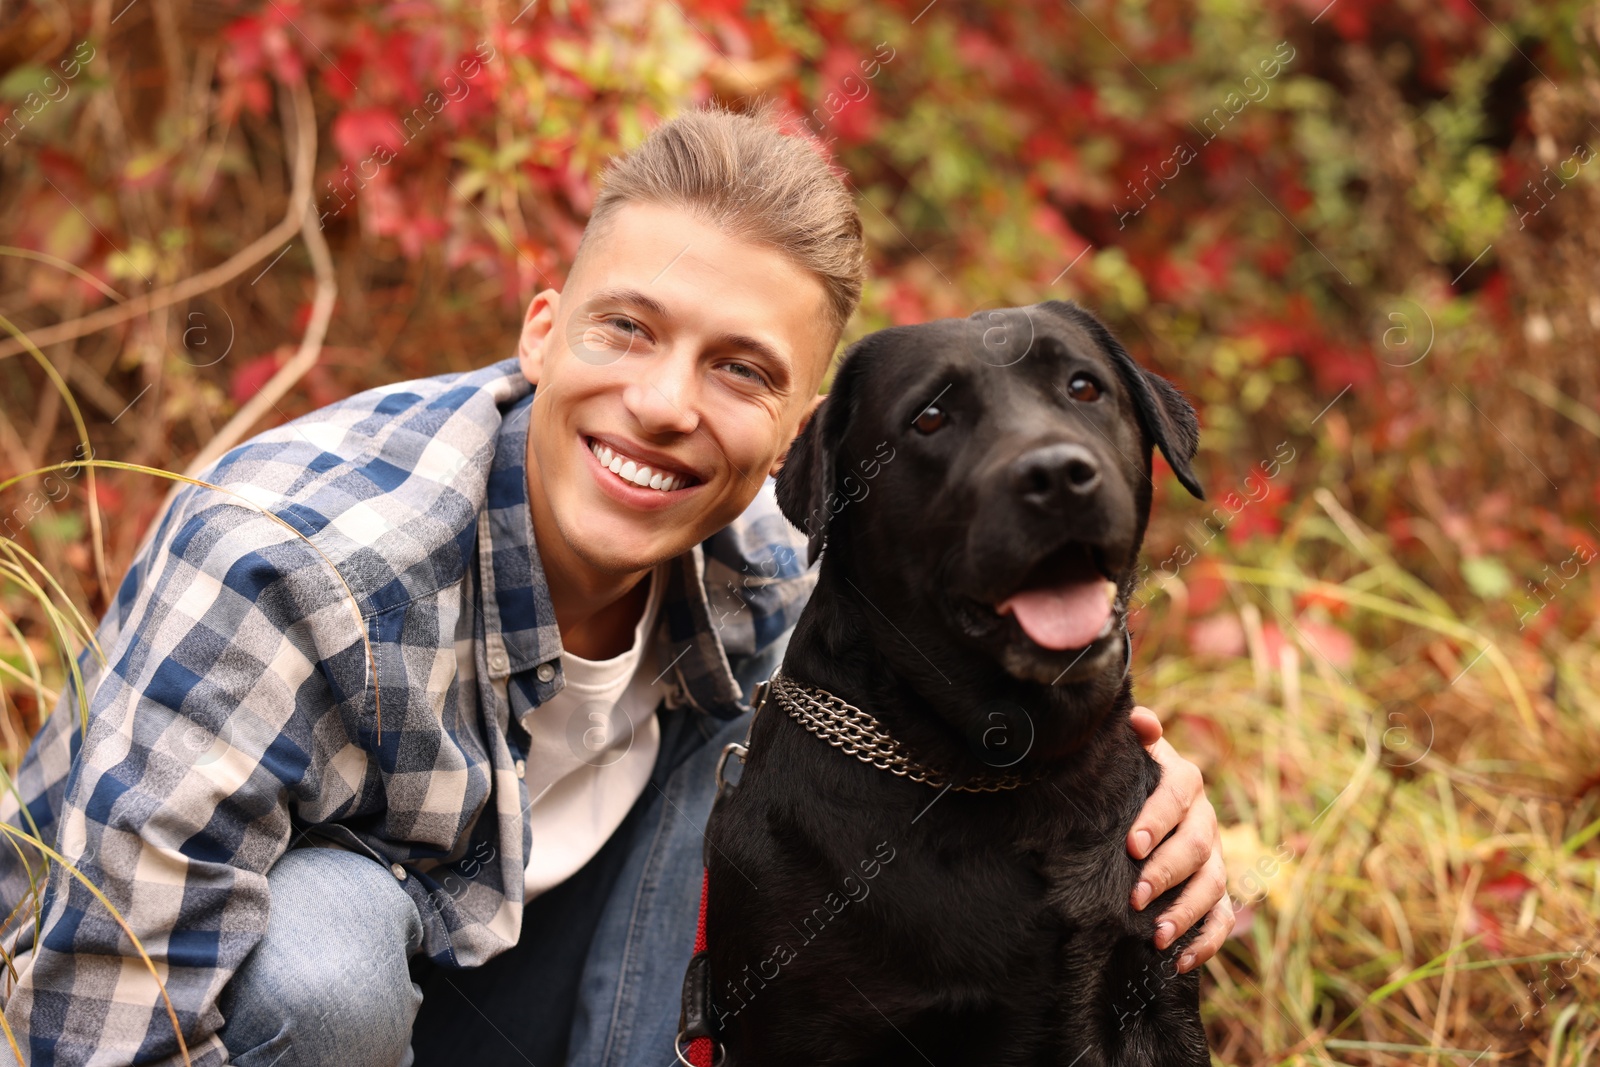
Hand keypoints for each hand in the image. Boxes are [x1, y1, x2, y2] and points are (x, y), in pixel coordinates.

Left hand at [1126, 706, 1233, 973]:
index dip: (1157, 819)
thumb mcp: (1132, 752)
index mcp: (1184, 782)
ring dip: (1186, 912)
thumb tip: (1139, 720)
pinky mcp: (1215, 891)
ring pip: (1211, 887)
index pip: (1178, 796)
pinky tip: (1179, 962)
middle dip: (1166, 874)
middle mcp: (1204, 820)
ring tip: (1156, 935)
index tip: (1132, 844)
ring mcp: (1214, 858)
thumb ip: (1136, 735)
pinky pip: (1220, 919)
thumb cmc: (1132, 776)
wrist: (1149, 800)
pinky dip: (1205, 942)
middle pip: (1196, 848)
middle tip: (1134, 895)